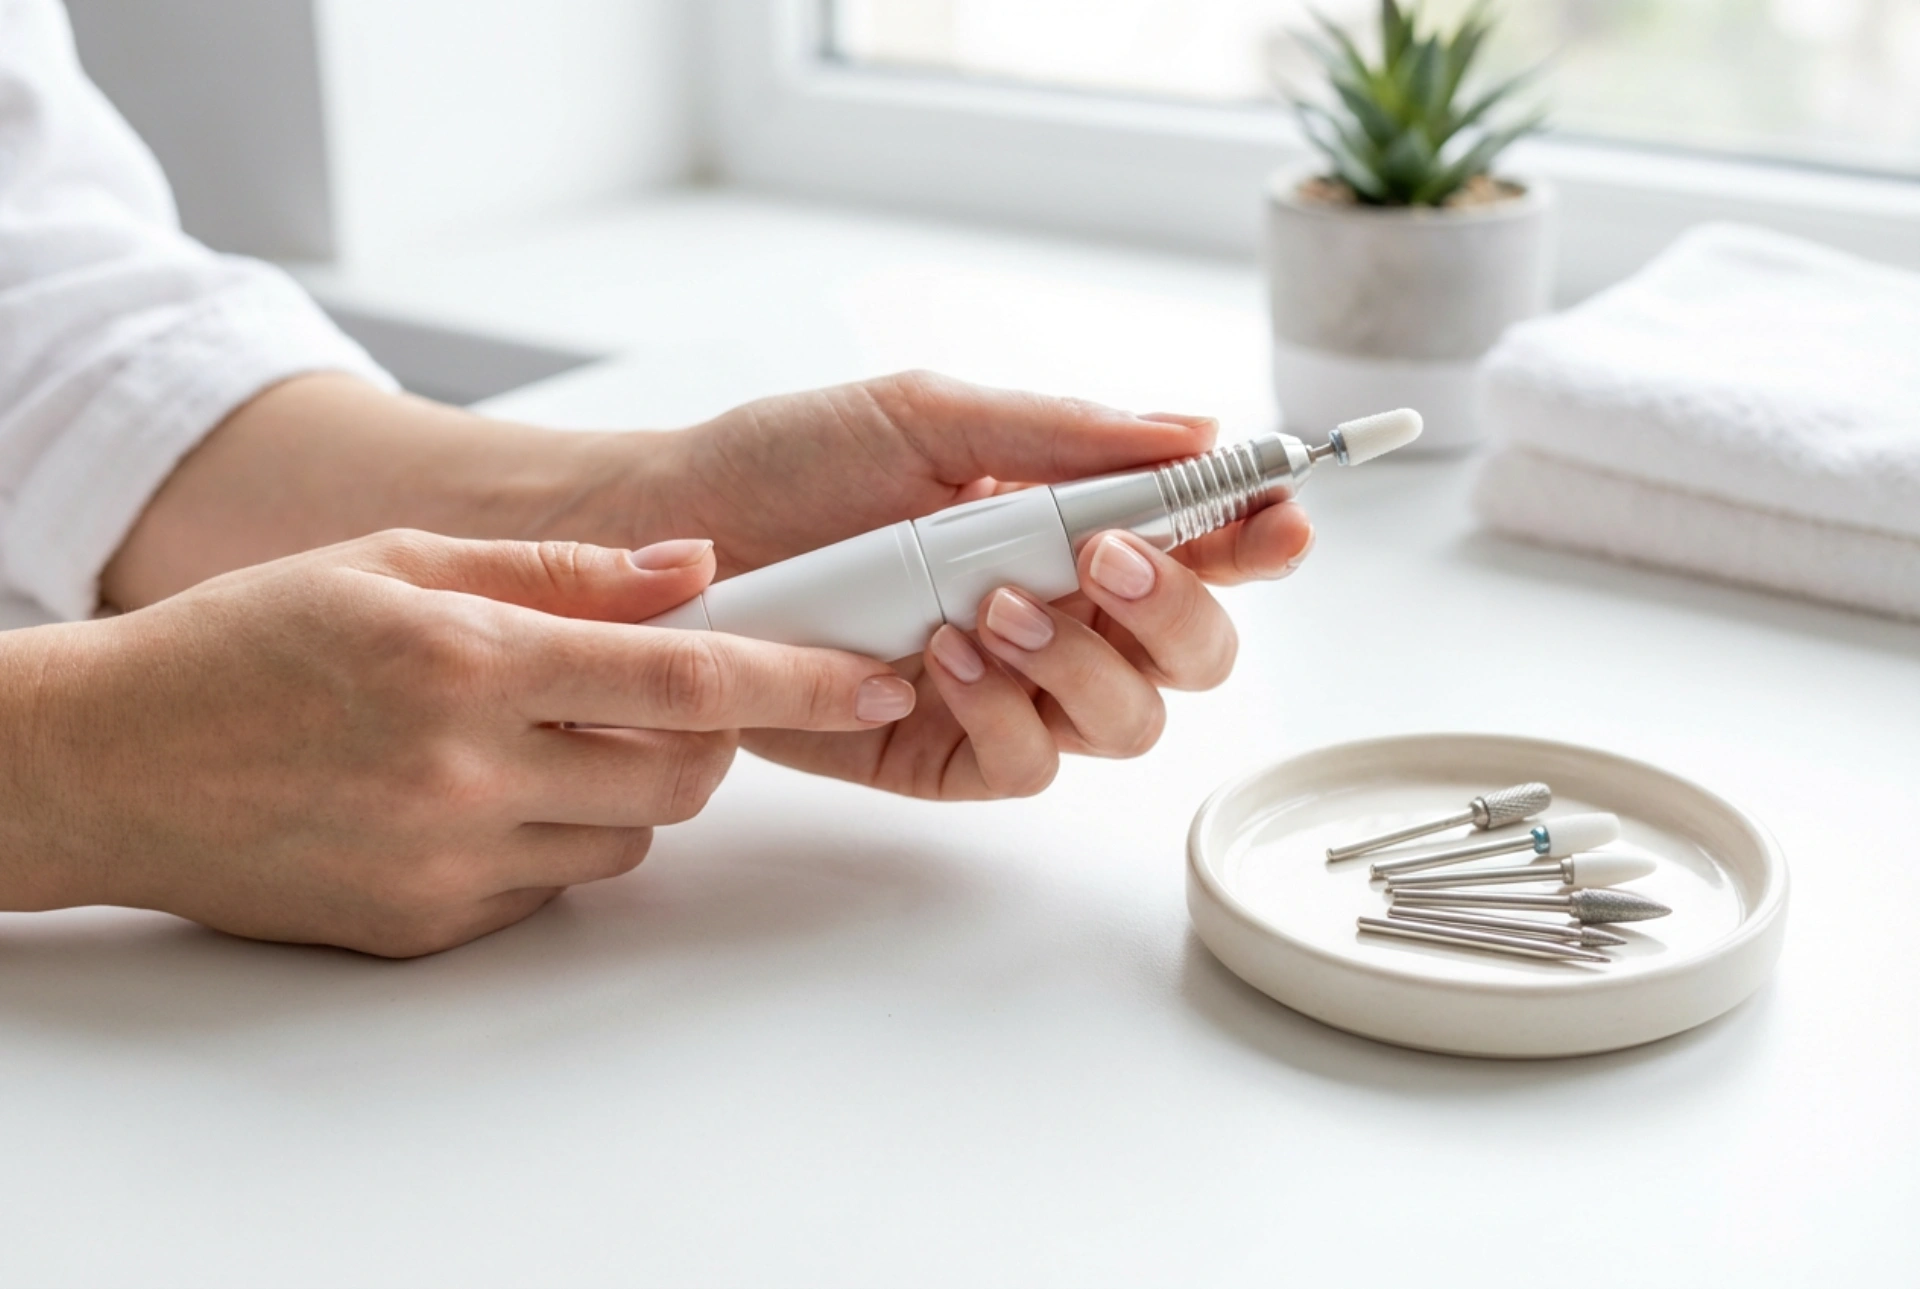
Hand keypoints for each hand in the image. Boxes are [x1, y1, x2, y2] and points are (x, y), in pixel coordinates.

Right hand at [3, 532, 916, 953]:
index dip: (801, 683)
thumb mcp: (399, 563)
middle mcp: (468, 771)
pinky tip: (473, 792)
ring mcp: (449, 861)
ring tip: (535, 736)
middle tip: (659, 693)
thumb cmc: (249, 643)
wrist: (114, 762)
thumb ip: (559, 571)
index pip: (687, 682)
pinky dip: (551, 837)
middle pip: (681, 775)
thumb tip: (695, 569)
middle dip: (708, 736)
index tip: (878, 682)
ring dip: (624, 785)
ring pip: (627, 836)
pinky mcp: (429, 925)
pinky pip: (551, 884)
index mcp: (469, 661)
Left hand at [568, 371, 1314, 798]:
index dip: (1256, 536)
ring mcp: (1010, 690)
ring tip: (989, 604)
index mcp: (1069, 524)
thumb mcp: (926, 417)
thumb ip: (1062, 434)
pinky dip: (1005, 713)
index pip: (1201, 543)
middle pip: (1195, 654)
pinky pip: (1029, 765)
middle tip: (1102, 558)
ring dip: (1082, 665)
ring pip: (1129, 722)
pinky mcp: (947, 754)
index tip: (1278, 514)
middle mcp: (1059, 612)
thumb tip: (1196, 431)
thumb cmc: (792, 464)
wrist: (674, 541)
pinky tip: (938, 657)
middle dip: (1178, 612)